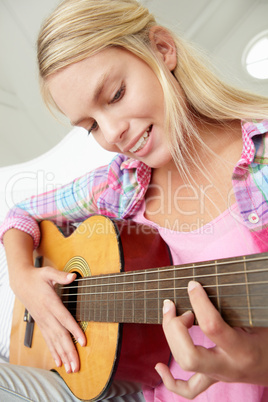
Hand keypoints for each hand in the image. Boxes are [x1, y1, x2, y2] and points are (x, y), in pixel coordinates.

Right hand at [14, 265, 85, 373]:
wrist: (21, 283)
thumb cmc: (37, 277)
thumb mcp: (48, 273)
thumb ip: (61, 275)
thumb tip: (73, 276)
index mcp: (50, 302)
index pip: (64, 318)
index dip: (74, 330)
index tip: (83, 342)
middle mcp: (46, 315)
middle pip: (60, 335)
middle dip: (69, 351)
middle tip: (76, 366)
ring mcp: (43, 321)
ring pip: (54, 341)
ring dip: (63, 356)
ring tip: (71, 369)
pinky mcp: (41, 324)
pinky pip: (48, 340)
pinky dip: (54, 352)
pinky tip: (59, 362)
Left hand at [155, 281, 267, 398]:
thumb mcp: (259, 321)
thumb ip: (236, 309)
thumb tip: (208, 288)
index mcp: (243, 350)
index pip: (212, 327)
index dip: (199, 302)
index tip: (192, 285)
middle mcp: (228, 367)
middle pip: (189, 355)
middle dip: (174, 327)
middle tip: (177, 307)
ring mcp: (219, 376)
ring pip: (185, 367)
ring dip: (170, 338)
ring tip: (173, 316)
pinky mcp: (213, 379)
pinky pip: (188, 389)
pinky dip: (170, 381)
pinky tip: (159, 367)